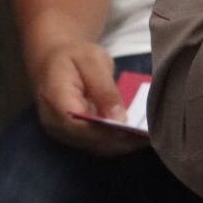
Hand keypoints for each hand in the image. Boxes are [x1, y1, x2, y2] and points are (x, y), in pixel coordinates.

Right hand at [31, 40, 145, 157]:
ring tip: (146, 136)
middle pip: (88, 140)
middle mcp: (54, 122)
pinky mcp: (73, 135)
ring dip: (120, 144)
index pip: (80, 125)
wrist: (55, 61)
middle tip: (147, 134)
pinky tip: (136, 136)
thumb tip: (119, 119)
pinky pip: (96, 143)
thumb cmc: (74, 56)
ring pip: (94, 147)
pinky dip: (116, 142)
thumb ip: (105, 89)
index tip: (133, 129)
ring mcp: (62, 132)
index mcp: (55, 100)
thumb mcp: (92, 61)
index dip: (107, 131)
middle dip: (119, 140)